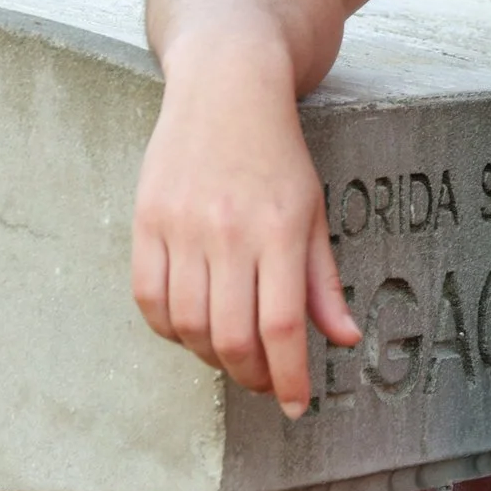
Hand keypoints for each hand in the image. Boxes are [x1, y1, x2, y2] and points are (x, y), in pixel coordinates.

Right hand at [131, 30, 360, 419]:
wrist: (226, 84)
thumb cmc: (277, 153)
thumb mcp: (314, 209)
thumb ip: (323, 279)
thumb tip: (342, 339)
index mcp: (280, 229)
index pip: (281, 325)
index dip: (288, 375)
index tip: (295, 405)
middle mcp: (229, 230)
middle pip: (231, 334)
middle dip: (251, 375)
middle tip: (264, 382)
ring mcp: (182, 225)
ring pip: (187, 324)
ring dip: (209, 355)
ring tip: (230, 354)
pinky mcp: (147, 219)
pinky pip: (149, 297)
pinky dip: (169, 329)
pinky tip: (191, 328)